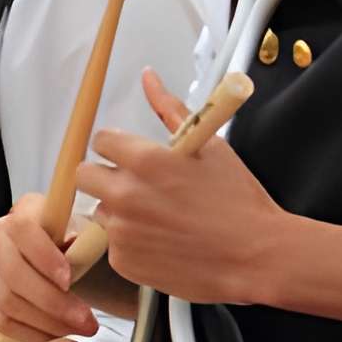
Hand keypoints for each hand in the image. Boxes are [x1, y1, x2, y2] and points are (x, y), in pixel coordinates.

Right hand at [0, 200, 99, 341]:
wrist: (66, 261)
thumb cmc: (79, 245)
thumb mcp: (91, 234)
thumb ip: (84, 238)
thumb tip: (74, 242)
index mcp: (25, 212)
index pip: (23, 229)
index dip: (44, 257)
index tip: (70, 281)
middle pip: (13, 274)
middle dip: (53, 304)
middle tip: (86, 320)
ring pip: (7, 303)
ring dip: (47, 323)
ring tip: (78, 328)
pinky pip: (1, 321)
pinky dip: (31, 332)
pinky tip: (56, 331)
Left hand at [79, 68, 286, 304]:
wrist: (256, 256)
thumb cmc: (238, 202)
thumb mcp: (208, 146)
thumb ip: (170, 110)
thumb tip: (149, 79)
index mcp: (145, 161)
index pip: (100, 140)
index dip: (117, 146)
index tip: (131, 156)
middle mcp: (126, 196)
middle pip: (85, 176)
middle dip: (106, 176)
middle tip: (137, 185)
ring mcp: (122, 232)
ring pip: (101, 211)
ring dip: (120, 211)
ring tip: (159, 218)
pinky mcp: (125, 262)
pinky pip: (115, 245)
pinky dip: (132, 243)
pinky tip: (163, 241)